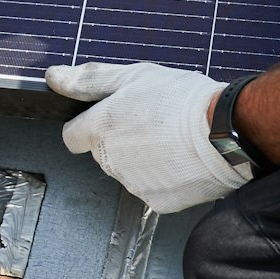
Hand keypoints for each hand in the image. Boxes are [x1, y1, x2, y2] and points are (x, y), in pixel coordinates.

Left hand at [46, 62, 250, 214]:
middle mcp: (109, 161)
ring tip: (171, 140)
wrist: (225, 132)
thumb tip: (54, 77)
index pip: (73, 137)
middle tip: (152, 123)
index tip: (108, 121)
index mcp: (99, 129)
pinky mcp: (156, 202)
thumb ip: (88, 80)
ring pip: (129, 171)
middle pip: (103, 154)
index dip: (88, 127)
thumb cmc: (182, 101)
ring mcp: (132, 184)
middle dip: (120, 141)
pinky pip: (153, 189)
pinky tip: (181, 161)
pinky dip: (164, 179)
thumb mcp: (133, 76)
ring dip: (143, 159)